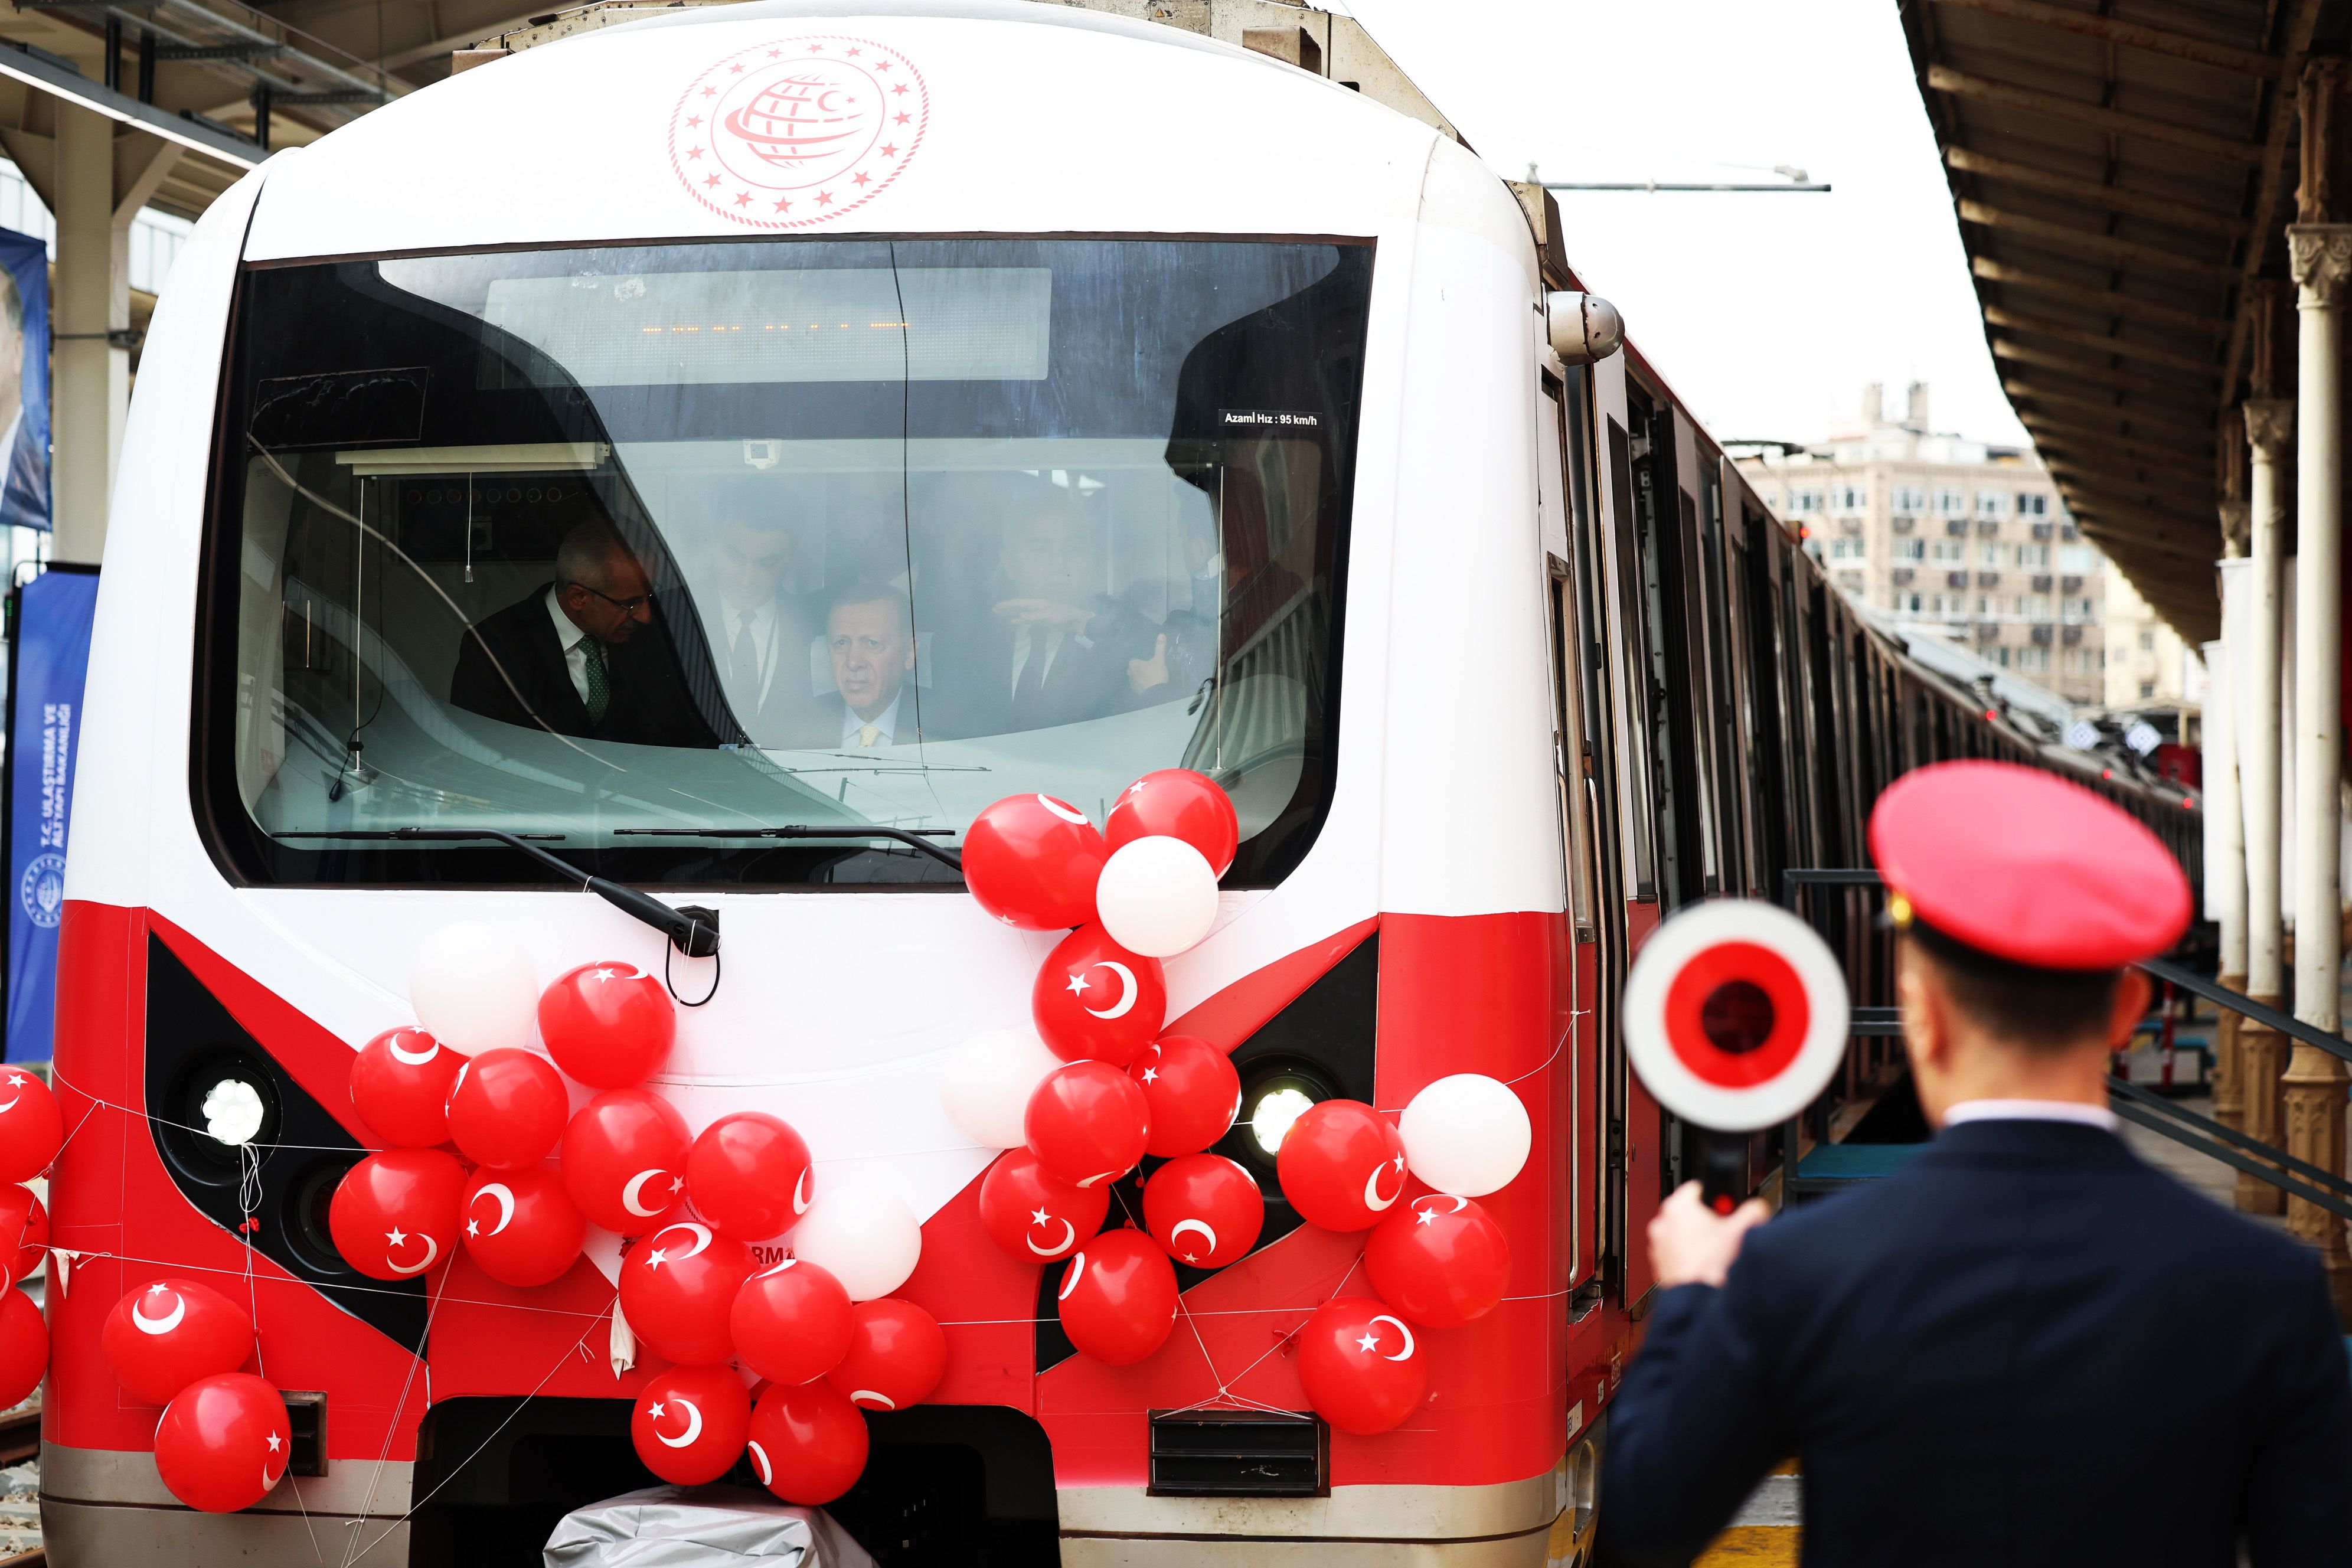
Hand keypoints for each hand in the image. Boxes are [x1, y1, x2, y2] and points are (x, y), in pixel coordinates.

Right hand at [994, 598, 1093, 635]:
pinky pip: (1026, 620)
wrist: (1074, 621)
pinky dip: (1018, 620)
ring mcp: (1037, 613)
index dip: (1007, 605)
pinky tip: (1012, 622)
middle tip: (994, 609)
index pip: (1019, 603)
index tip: (997, 606)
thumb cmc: (1063, 615)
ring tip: (999, 613)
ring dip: (1010, 613)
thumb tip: (1019, 616)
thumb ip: (1034, 615)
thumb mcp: (1049, 615)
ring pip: (1020, 612)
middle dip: (1006, 608)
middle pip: (1017, 606)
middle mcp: (1035, 606)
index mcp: (1036, 603)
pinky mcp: (1040, 620)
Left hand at [1128, 634, 1168, 694]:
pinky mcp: (1135, 691)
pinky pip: (1138, 685)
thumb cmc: (1156, 674)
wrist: (1156, 694)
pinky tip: (1149, 686)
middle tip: (1150, 669)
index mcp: (1133, 664)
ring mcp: (1132, 683)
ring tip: (1150, 678)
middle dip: (1139, 669)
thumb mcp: (1159, 660)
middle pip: (1133, 669)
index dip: (1140, 661)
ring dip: (1140, 677)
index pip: (1134, 660)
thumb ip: (1160, 647)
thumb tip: (1161, 634)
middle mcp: (1129, 673)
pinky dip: (1142, 685)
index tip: (1148, 662)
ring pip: (1135, 677)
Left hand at [1648, 1181, 1769, 1288]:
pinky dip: (1688, 1257)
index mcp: (1677, 1207)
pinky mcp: (1659, 1265)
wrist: (1698, 1301)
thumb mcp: (1741, 1232)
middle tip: (1723, 1233)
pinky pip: (1675, 1254)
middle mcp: (1662, 1223)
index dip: (1715, 1196)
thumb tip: (1758, 1208)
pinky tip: (1705, 1267)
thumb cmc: (1711, 1267)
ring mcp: (1658, 1246)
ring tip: (1715, 1254)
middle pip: (1689, 1212)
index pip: (1697, 1187)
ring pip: (1681, 1234)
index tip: (1724, 1207)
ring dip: (1696, 1240)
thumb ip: (1753, 1212)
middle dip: (1707, 1221)